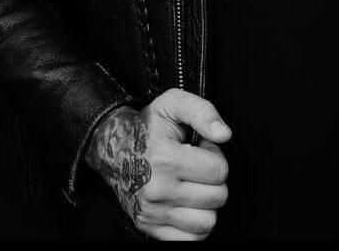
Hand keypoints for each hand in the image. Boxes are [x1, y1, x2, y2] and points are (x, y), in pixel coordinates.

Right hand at [85, 88, 230, 240]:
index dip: (216, 156)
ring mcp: (153, 212)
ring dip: (206, 204)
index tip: (201, 150)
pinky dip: (196, 225)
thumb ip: (203, 111)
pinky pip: (191, 240)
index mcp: (166, 159)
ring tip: (193, 185)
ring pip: (207, 222)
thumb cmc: (148, 126)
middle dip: (214, 180)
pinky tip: (189, 205)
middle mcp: (157, 190)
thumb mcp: (173, 103)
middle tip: (198, 167)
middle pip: (216, 197)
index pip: (219, 171)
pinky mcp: (149, 227)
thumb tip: (224, 134)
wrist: (114, 148)